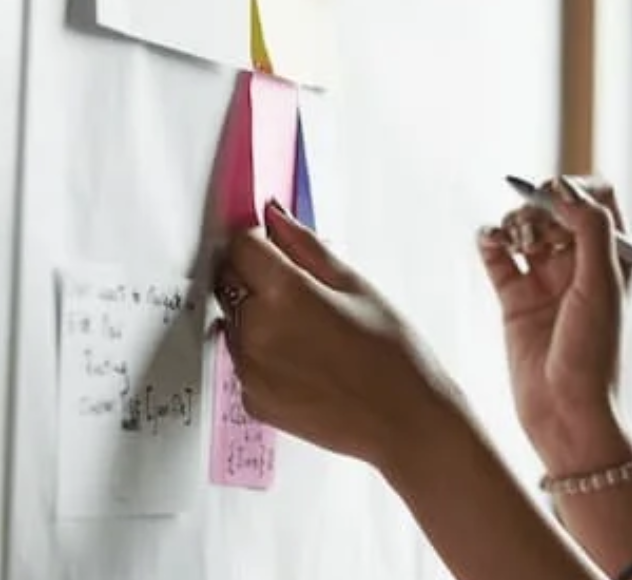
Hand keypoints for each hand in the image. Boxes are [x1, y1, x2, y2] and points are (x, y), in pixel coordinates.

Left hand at [217, 201, 451, 471]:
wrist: (402, 418)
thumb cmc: (390, 348)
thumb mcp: (355, 284)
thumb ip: (306, 246)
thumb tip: (274, 214)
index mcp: (284, 294)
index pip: (241, 246)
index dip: (258, 239)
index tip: (274, 245)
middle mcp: (255, 331)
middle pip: (229, 282)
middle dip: (253, 274)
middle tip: (297, 287)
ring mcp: (248, 370)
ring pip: (232, 322)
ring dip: (255, 314)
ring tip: (306, 327)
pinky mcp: (250, 401)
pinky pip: (242, 360)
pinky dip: (261, 352)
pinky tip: (302, 358)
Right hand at [478, 178, 631, 469]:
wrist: (566, 415)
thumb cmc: (595, 354)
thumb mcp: (601, 284)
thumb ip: (588, 229)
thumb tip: (563, 186)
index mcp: (610, 255)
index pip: (594, 198)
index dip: (573, 189)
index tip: (553, 196)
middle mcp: (579, 262)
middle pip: (555, 208)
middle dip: (539, 207)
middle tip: (531, 228)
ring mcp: (545, 280)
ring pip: (524, 228)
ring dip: (514, 223)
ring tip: (513, 242)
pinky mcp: (514, 299)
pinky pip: (497, 256)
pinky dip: (490, 240)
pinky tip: (489, 241)